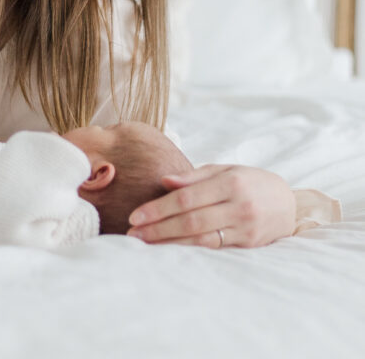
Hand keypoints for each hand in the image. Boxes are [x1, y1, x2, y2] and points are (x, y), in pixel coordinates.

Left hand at [126, 164, 296, 247]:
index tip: (135, 215)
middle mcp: (238, 206)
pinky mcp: (248, 246)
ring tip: (146, 245)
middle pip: (190, 220)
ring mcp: (245, 229)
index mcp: (230, 182)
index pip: (186, 198)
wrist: (289, 204)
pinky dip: (190, 251)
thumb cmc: (250, 182)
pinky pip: (214, 249)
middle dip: (158, 229)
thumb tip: (164, 181)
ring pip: (201, 239)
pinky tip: (171, 251)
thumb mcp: (225, 170)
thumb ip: (194, 177)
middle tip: (133, 234)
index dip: (159, 208)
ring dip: (170, 243)